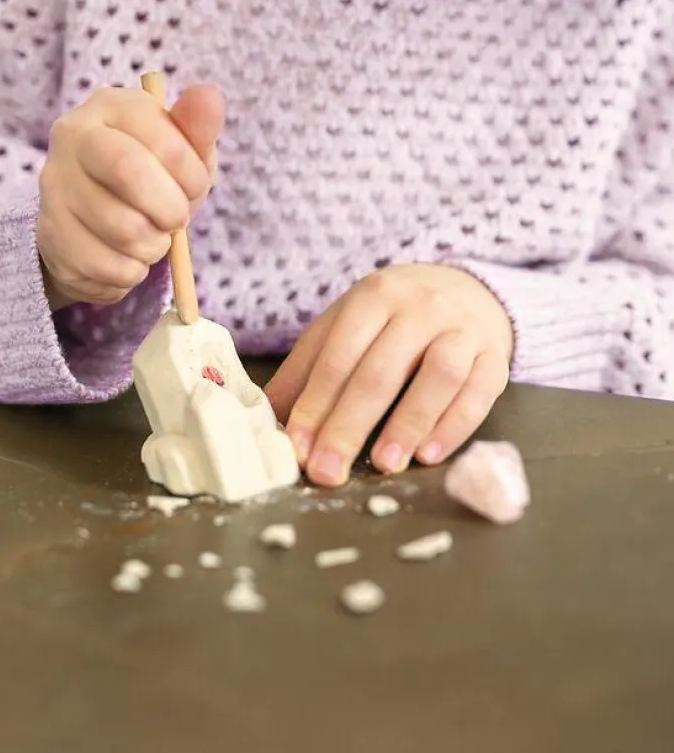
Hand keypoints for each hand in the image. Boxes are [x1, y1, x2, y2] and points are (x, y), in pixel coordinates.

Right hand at [37, 83, 223, 308]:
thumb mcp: (182, 147)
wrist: (99, 216)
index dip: (190, 173)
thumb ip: (198, 125)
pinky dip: (132, 271)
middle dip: (170, 207)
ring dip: (154, 245)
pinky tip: (128, 256)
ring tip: (153, 237)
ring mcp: (54, 185)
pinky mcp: (49, 235)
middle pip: (128, 171)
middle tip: (177, 219)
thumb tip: (209, 95)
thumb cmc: (153, 173)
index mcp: (109, 105)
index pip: (159, 137)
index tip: (197, 187)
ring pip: (121, 228)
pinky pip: (106, 267)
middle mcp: (72, 136)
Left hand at [265, 264, 512, 486]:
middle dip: (350, 425)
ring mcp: (462, 329)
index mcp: (374, 296)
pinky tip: (429, 455)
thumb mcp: (347, 325)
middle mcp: (420, 306)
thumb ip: (309, 368)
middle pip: (382, 370)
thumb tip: (268, 417)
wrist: (467, 290)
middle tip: (328, 471)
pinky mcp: (495, 356)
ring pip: (438, 376)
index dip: (316, 404)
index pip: (339, 355)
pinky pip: (478, 392)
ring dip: (409, 423)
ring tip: (384, 465)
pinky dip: (453, 426)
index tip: (297, 448)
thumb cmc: (395, 317)